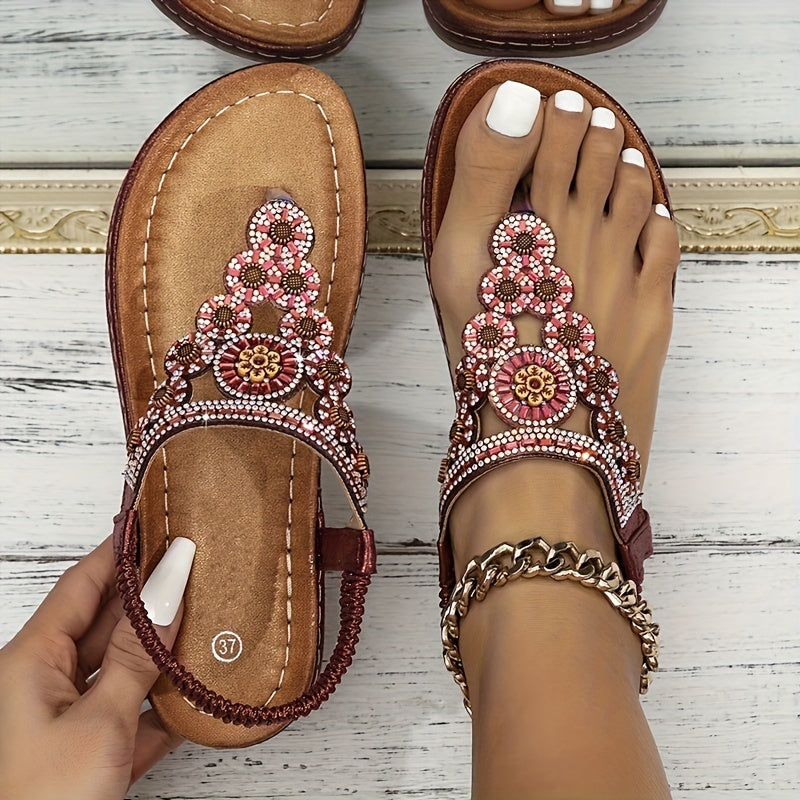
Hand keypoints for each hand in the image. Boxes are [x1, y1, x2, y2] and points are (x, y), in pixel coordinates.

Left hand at [0, 536, 192, 799]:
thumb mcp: (98, 719)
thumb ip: (137, 651)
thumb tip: (168, 581)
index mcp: (29, 662)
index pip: (82, 584)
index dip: (120, 548)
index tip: (158, 517)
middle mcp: (43, 683)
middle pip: (104, 622)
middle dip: (150, 594)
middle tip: (197, 563)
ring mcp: (67, 720)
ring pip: (121, 667)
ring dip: (163, 649)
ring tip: (208, 616)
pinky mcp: (89, 754)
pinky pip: (131, 712)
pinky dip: (163, 702)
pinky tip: (198, 691)